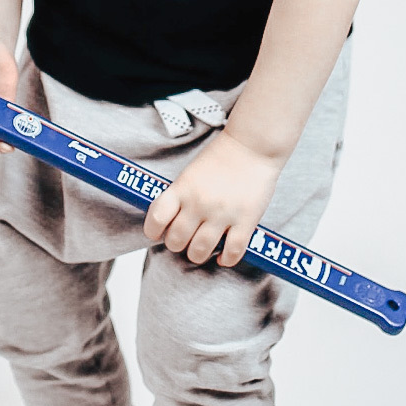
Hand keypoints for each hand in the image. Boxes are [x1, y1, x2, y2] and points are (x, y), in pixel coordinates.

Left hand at [143, 131, 282, 266]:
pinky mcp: (245, 222)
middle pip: (176, 241)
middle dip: (177, 244)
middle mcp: (199, 203)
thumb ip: (181, 195)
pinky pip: (231, 253)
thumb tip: (170, 221)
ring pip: (199, 252)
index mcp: (183, 188)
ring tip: (201, 247)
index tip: (158, 232)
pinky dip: (224, 260)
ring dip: (197, 254)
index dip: (153, 230)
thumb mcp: (191, 172)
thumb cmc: (222, 156)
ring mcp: (222, 214)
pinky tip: (222, 256)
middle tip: (184, 239)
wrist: (252, 145)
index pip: (156, 218)